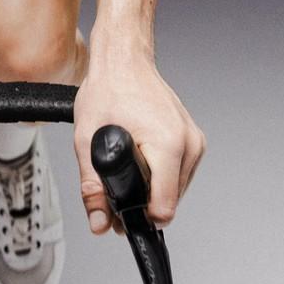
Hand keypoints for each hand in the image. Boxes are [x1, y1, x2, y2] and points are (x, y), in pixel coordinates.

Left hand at [71, 48, 203, 233]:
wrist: (124, 60)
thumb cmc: (109, 89)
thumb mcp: (88, 140)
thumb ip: (93, 187)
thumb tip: (99, 223)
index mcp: (169, 145)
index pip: (165, 207)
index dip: (140, 217)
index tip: (122, 213)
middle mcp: (189, 144)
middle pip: (170, 200)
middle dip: (143, 201)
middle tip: (116, 184)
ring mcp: (195, 141)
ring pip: (176, 189)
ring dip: (152, 187)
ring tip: (129, 164)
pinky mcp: (195, 139)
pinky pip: (180, 172)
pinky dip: (161, 173)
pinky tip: (142, 158)